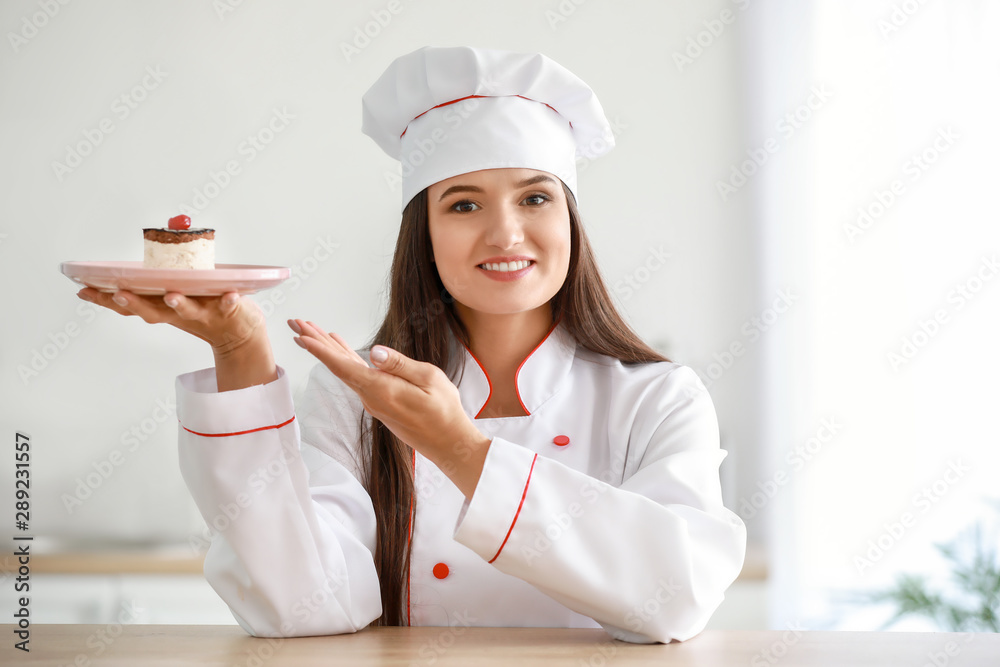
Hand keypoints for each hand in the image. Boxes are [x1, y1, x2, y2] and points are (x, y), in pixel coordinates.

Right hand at [77, 288, 264, 357]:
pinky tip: (230, 295)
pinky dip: (229, 301)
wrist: (239, 334)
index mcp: (162, 307)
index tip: (83, 290)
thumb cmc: (202, 309)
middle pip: (152, 310)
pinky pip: (229, 306)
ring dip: (179, 304)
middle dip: (134, 302)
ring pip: (189, 310)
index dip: (105, 299)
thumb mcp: (172, 296)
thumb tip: (155, 238)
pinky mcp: (229, 311)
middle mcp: (178, 313)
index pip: (129, 304)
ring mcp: (204, 313)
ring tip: (171, 297)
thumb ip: (158, 277)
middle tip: (118, 293)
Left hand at [288, 318, 490, 496]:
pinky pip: (357, 377)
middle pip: (337, 365)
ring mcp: (374, 401)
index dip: (320, 349)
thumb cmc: (444, 411)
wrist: (449, 444)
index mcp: (381, 389)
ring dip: (328, 349)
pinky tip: (341, 350)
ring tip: (312, 331)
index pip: (343, 365)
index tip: (301, 334)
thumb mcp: (429, 379)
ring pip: (345, 370)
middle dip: (315, 342)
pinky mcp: (381, 402)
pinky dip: (346, 359)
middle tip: (296, 322)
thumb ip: (400, 364)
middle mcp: (371, 397)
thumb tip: (374, 352)